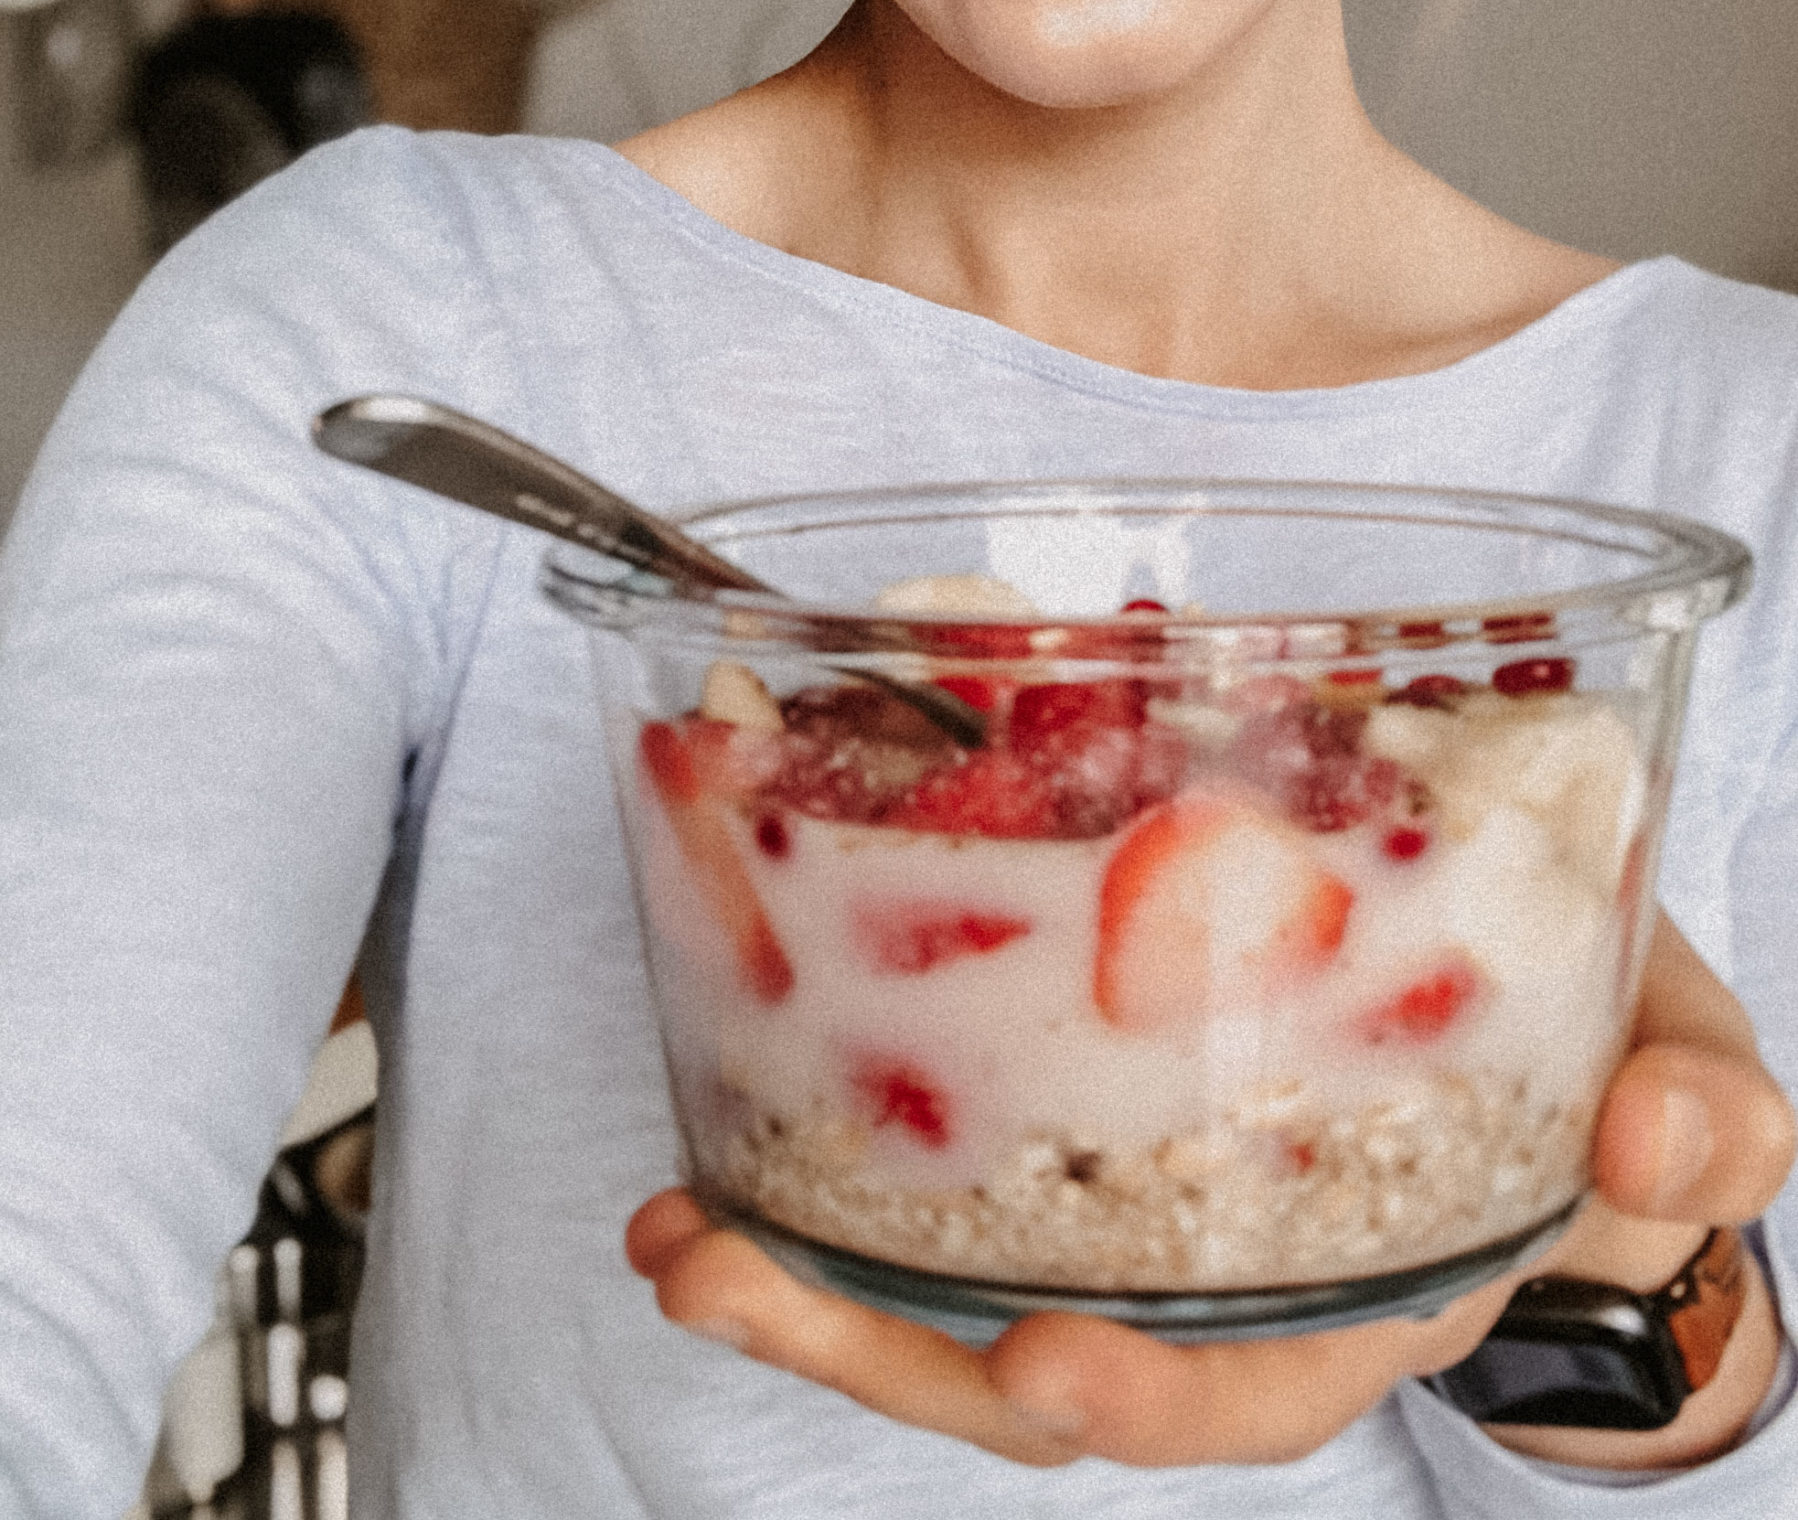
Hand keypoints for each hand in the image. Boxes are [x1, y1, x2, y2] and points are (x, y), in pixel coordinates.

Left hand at [627, 912, 1794, 1468]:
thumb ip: (1699, 1112)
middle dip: (868, 1344)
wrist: (1568, 1033)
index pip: (1246, 1385)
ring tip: (672, 1232)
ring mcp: (1139, 1203)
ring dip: (799, 1273)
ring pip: (952, 1284)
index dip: (1144, 1396)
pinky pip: (942, 1160)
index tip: (1041, 1368)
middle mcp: (1230, 1279)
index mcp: (1372, 1286)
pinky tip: (726, 1106)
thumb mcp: (1685, 1072)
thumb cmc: (1613, 1062)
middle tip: (718, 1276)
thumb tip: (1669, 1141)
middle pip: (1033, 1367)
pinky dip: (826, 1148)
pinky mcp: (1078, 1105)